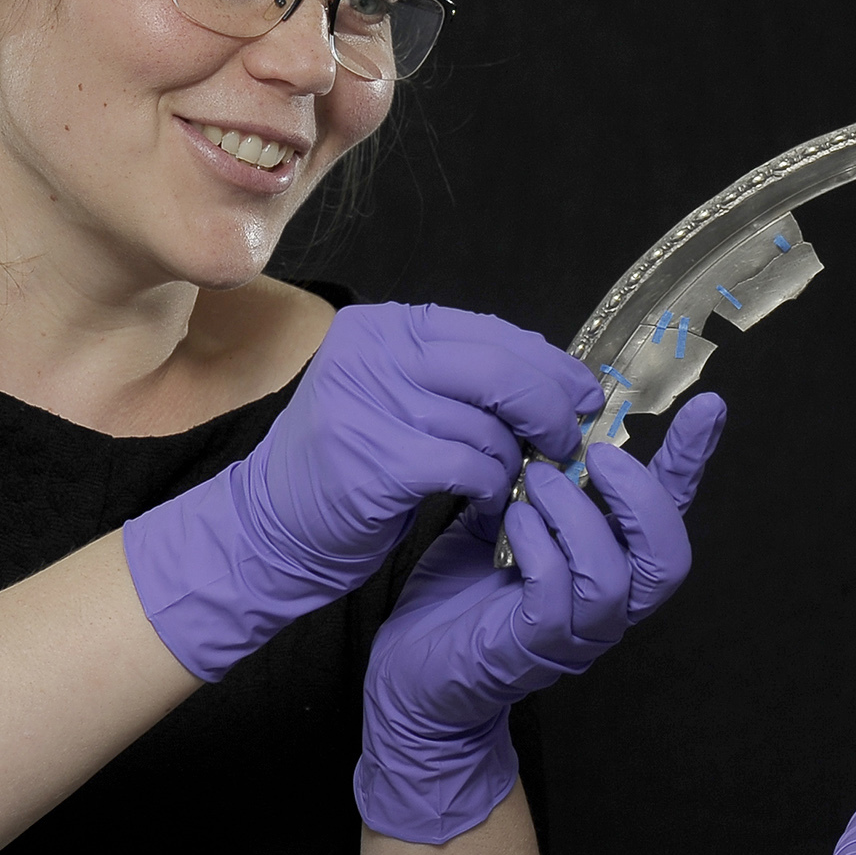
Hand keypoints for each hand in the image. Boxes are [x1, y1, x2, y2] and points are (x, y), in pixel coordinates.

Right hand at [124, 303, 602, 681]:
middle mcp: (371, 355)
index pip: (489, 331)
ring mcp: (368, 406)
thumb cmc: (352, 464)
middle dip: (550, 407)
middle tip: (569, 440)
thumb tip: (558, 382)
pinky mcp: (375, 462)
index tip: (584, 394)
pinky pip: (471, 467)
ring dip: (517, 458)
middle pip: (497, 368)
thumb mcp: (398, 396)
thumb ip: (462, 378)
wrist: (272, 527)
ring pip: (488, 424)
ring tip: (517, 477)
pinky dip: (494, 486)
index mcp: (382, 327)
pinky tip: (490, 499)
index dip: (548, 364)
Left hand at [355, 393, 726, 843]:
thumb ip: (539, 475)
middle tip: (598, 454)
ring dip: (577, 517)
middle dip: (642, 497)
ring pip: (612, 576)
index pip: (672, 509)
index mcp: (613, 559)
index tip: (710, 404)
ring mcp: (578, 632)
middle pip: (669, 557)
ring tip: (537, 481)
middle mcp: (611, 602)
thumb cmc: (464, 587)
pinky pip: (557, 594)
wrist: (415, 667)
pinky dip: (539, 546)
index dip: (694, 458)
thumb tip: (552, 416)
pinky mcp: (535, 648)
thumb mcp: (508, 514)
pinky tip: (512, 523)